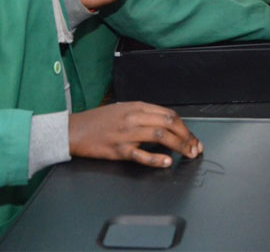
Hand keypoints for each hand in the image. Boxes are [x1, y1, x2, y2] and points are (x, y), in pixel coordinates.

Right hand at [69, 101, 202, 167]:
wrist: (74, 130)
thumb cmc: (97, 121)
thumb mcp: (122, 110)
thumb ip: (142, 115)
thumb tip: (164, 124)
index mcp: (136, 107)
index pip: (168, 114)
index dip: (184, 126)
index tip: (192, 137)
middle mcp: (133, 118)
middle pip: (168, 123)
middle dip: (187, 136)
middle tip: (195, 147)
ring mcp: (126, 134)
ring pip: (160, 135)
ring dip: (179, 146)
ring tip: (188, 154)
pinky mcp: (118, 150)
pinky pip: (141, 154)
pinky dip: (156, 158)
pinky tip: (167, 162)